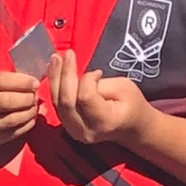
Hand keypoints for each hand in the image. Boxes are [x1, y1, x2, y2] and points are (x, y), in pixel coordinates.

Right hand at [0, 64, 43, 144]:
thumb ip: (2, 81)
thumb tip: (32, 81)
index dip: (20, 81)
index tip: (35, 83)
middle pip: (5, 101)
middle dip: (26, 98)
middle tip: (35, 97)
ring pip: (9, 119)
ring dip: (28, 113)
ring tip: (35, 108)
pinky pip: (11, 133)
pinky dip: (26, 126)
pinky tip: (31, 120)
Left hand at [39, 46, 154, 149]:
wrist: (132, 127)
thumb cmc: (131, 104)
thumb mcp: (124, 88)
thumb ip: (100, 84)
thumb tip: (79, 79)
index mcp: (105, 122)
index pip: (85, 97)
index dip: (87, 79)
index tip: (98, 72)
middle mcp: (86, 130)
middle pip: (67, 101)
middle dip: (64, 74)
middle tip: (66, 54)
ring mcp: (75, 131)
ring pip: (58, 103)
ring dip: (55, 78)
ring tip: (55, 58)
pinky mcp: (68, 127)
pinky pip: (57, 106)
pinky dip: (55, 87)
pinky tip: (54, 70)